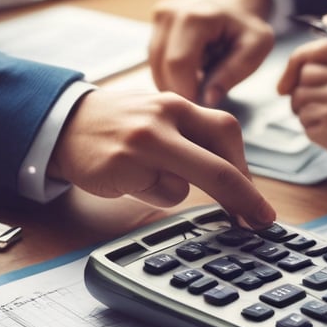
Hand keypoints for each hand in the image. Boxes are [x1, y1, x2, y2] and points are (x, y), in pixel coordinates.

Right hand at [47, 89, 275, 228]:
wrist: (65, 123)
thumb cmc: (123, 127)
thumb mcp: (162, 118)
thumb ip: (197, 140)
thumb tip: (238, 182)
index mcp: (180, 105)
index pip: (228, 136)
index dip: (248, 174)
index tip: (260, 204)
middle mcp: (164, 118)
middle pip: (219, 167)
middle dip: (243, 199)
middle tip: (257, 221)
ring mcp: (143, 142)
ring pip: (184, 187)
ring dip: (173, 190)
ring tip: (146, 172)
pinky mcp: (122, 165)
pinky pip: (154, 195)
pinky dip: (149, 194)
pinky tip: (129, 177)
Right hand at [148, 0, 273, 106]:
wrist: (239, 5)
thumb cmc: (248, 28)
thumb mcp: (256, 49)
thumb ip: (233, 73)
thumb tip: (209, 99)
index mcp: (195, 17)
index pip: (178, 65)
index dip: (187, 91)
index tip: (203, 107)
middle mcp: (170, 13)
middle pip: (162, 67)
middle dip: (180, 90)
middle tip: (202, 98)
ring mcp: (160, 18)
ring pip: (155, 67)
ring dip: (174, 84)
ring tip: (200, 82)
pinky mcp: (156, 26)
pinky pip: (155, 62)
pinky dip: (170, 75)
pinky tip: (190, 74)